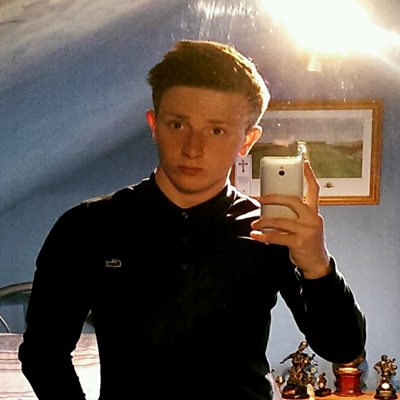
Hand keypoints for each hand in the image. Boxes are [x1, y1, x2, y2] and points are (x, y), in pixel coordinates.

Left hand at [250, 161, 330, 278]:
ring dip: (263, 222)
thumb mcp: (306, 225)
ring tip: (254, 224)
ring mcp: (307, 231)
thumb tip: (272, 205)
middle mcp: (313, 219)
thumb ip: (295, 214)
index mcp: (314, 212)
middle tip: (260, 198)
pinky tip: (255, 236)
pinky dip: (263, 236)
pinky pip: (276, 237)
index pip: (314, 190)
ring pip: (280, 220)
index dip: (309, 175)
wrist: (317, 264)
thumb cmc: (307, 241)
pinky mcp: (299, 243)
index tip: (304, 163)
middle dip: (274, 198)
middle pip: (292, 201)